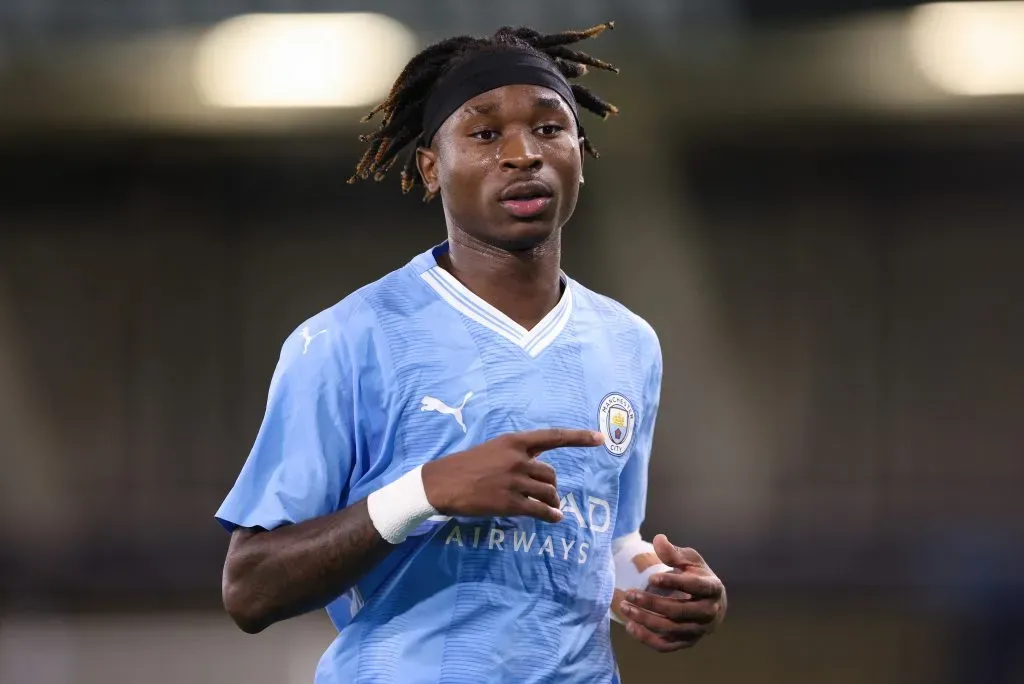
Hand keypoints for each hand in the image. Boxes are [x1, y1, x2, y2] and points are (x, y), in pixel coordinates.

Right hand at [422, 428, 603, 522]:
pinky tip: (554, 519)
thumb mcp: (494, 449)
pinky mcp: (509, 503)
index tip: (601, 439)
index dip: (579, 438)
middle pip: (552, 474)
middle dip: (552, 486)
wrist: (441, 483)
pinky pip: (540, 510)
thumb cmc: (466, 465)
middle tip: (547, 494)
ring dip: (552, 502)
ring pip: (548, 493)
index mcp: (514, 441)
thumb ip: (518, 454)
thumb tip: (540, 467)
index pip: (553, 437)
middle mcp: (518, 459)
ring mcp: (514, 481)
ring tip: (550, 508)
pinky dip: (551, 516)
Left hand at [619, 534, 726, 651]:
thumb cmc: (698, 576)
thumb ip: (674, 553)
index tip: (651, 577)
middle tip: (629, 593)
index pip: (694, 586)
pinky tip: (630, 626)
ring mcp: (699, 630)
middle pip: (678, 611)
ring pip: (670, 629)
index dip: (673, 582)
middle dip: (651, 603)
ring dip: (645, 620)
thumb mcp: (690, 560)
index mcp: (713, 588)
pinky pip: (666, 646)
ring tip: (625, 607)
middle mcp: (709, 613)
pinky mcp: (687, 642)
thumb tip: (658, 540)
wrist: (711, 602)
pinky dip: (646, 638)